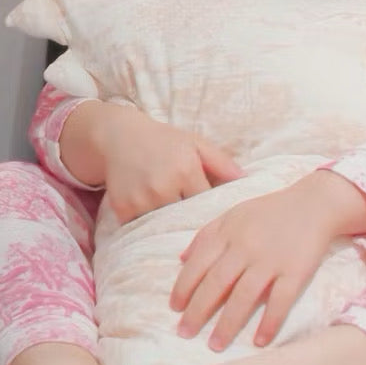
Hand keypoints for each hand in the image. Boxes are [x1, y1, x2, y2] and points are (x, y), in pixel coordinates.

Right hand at [62, 101, 242, 223]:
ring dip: (171, 227)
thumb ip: (222, 162)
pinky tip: (154, 219)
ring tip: (177, 224)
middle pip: (187, 219)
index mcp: (186, 171)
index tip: (216, 216)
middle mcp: (163, 187)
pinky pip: (143, 228)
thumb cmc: (163, 140)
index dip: (212, 210)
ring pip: (165, 226)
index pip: (207, 204)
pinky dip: (149, 227)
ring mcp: (141, 200)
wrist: (119, 136)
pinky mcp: (123, 209)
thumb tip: (246, 181)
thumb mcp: (196, 143)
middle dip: (193, 222)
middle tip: (200, 226)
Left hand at [171, 180, 338, 350]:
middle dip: (197, 311)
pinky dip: (270, 322)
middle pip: (216, 284)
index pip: (198, 264)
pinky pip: (280, 301)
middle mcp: (246, 247)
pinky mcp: (296, 271)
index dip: (184, 287)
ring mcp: (271, 260)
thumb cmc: (270, 211)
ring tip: (215, 345)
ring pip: (244, 297)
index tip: (174, 308)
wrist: (314, 204)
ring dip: (227, 324)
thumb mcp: (234, 214)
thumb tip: (180, 260)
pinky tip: (260, 341)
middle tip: (184, 333)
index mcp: (229, 233)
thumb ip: (206, 234)